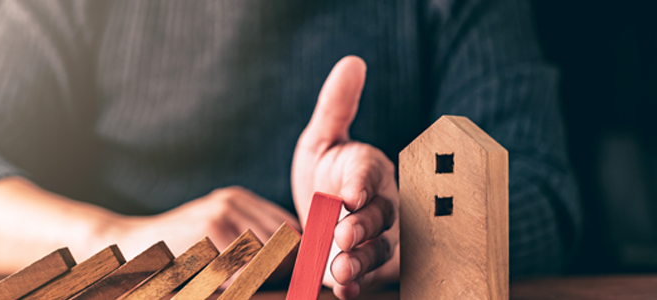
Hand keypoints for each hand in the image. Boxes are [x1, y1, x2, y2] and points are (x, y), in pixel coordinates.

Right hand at [111, 186, 300, 286]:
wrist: (132, 246)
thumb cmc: (178, 251)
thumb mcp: (217, 240)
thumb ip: (252, 245)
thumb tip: (295, 261)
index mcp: (240, 199)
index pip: (290, 226)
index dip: (295, 253)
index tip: (290, 274)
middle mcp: (235, 198)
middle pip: (286, 238)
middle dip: (282, 267)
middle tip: (259, 282)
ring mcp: (224, 208)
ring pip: (268, 252)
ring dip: (259, 275)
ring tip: (230, 279)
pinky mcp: (212, 224)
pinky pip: (245, 262)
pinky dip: (238, 279)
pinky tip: (215, 280)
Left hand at [291, 56, 399, 298]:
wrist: (320, 212)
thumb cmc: (325, 171)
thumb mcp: (322, 139)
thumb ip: (336, 107)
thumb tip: (352, 61)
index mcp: (368, 168)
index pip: (370, 173)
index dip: (362, 183)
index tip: (349, 194)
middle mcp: (380, 203)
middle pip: (381, 216)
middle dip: (363, 227)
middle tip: (343, 235)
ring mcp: (377, 237)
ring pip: (379, 250)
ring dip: (361, 261)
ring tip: (339, 270)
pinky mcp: (367, 266)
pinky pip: (369, 277)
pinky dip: (357, 285)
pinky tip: (341, 290)